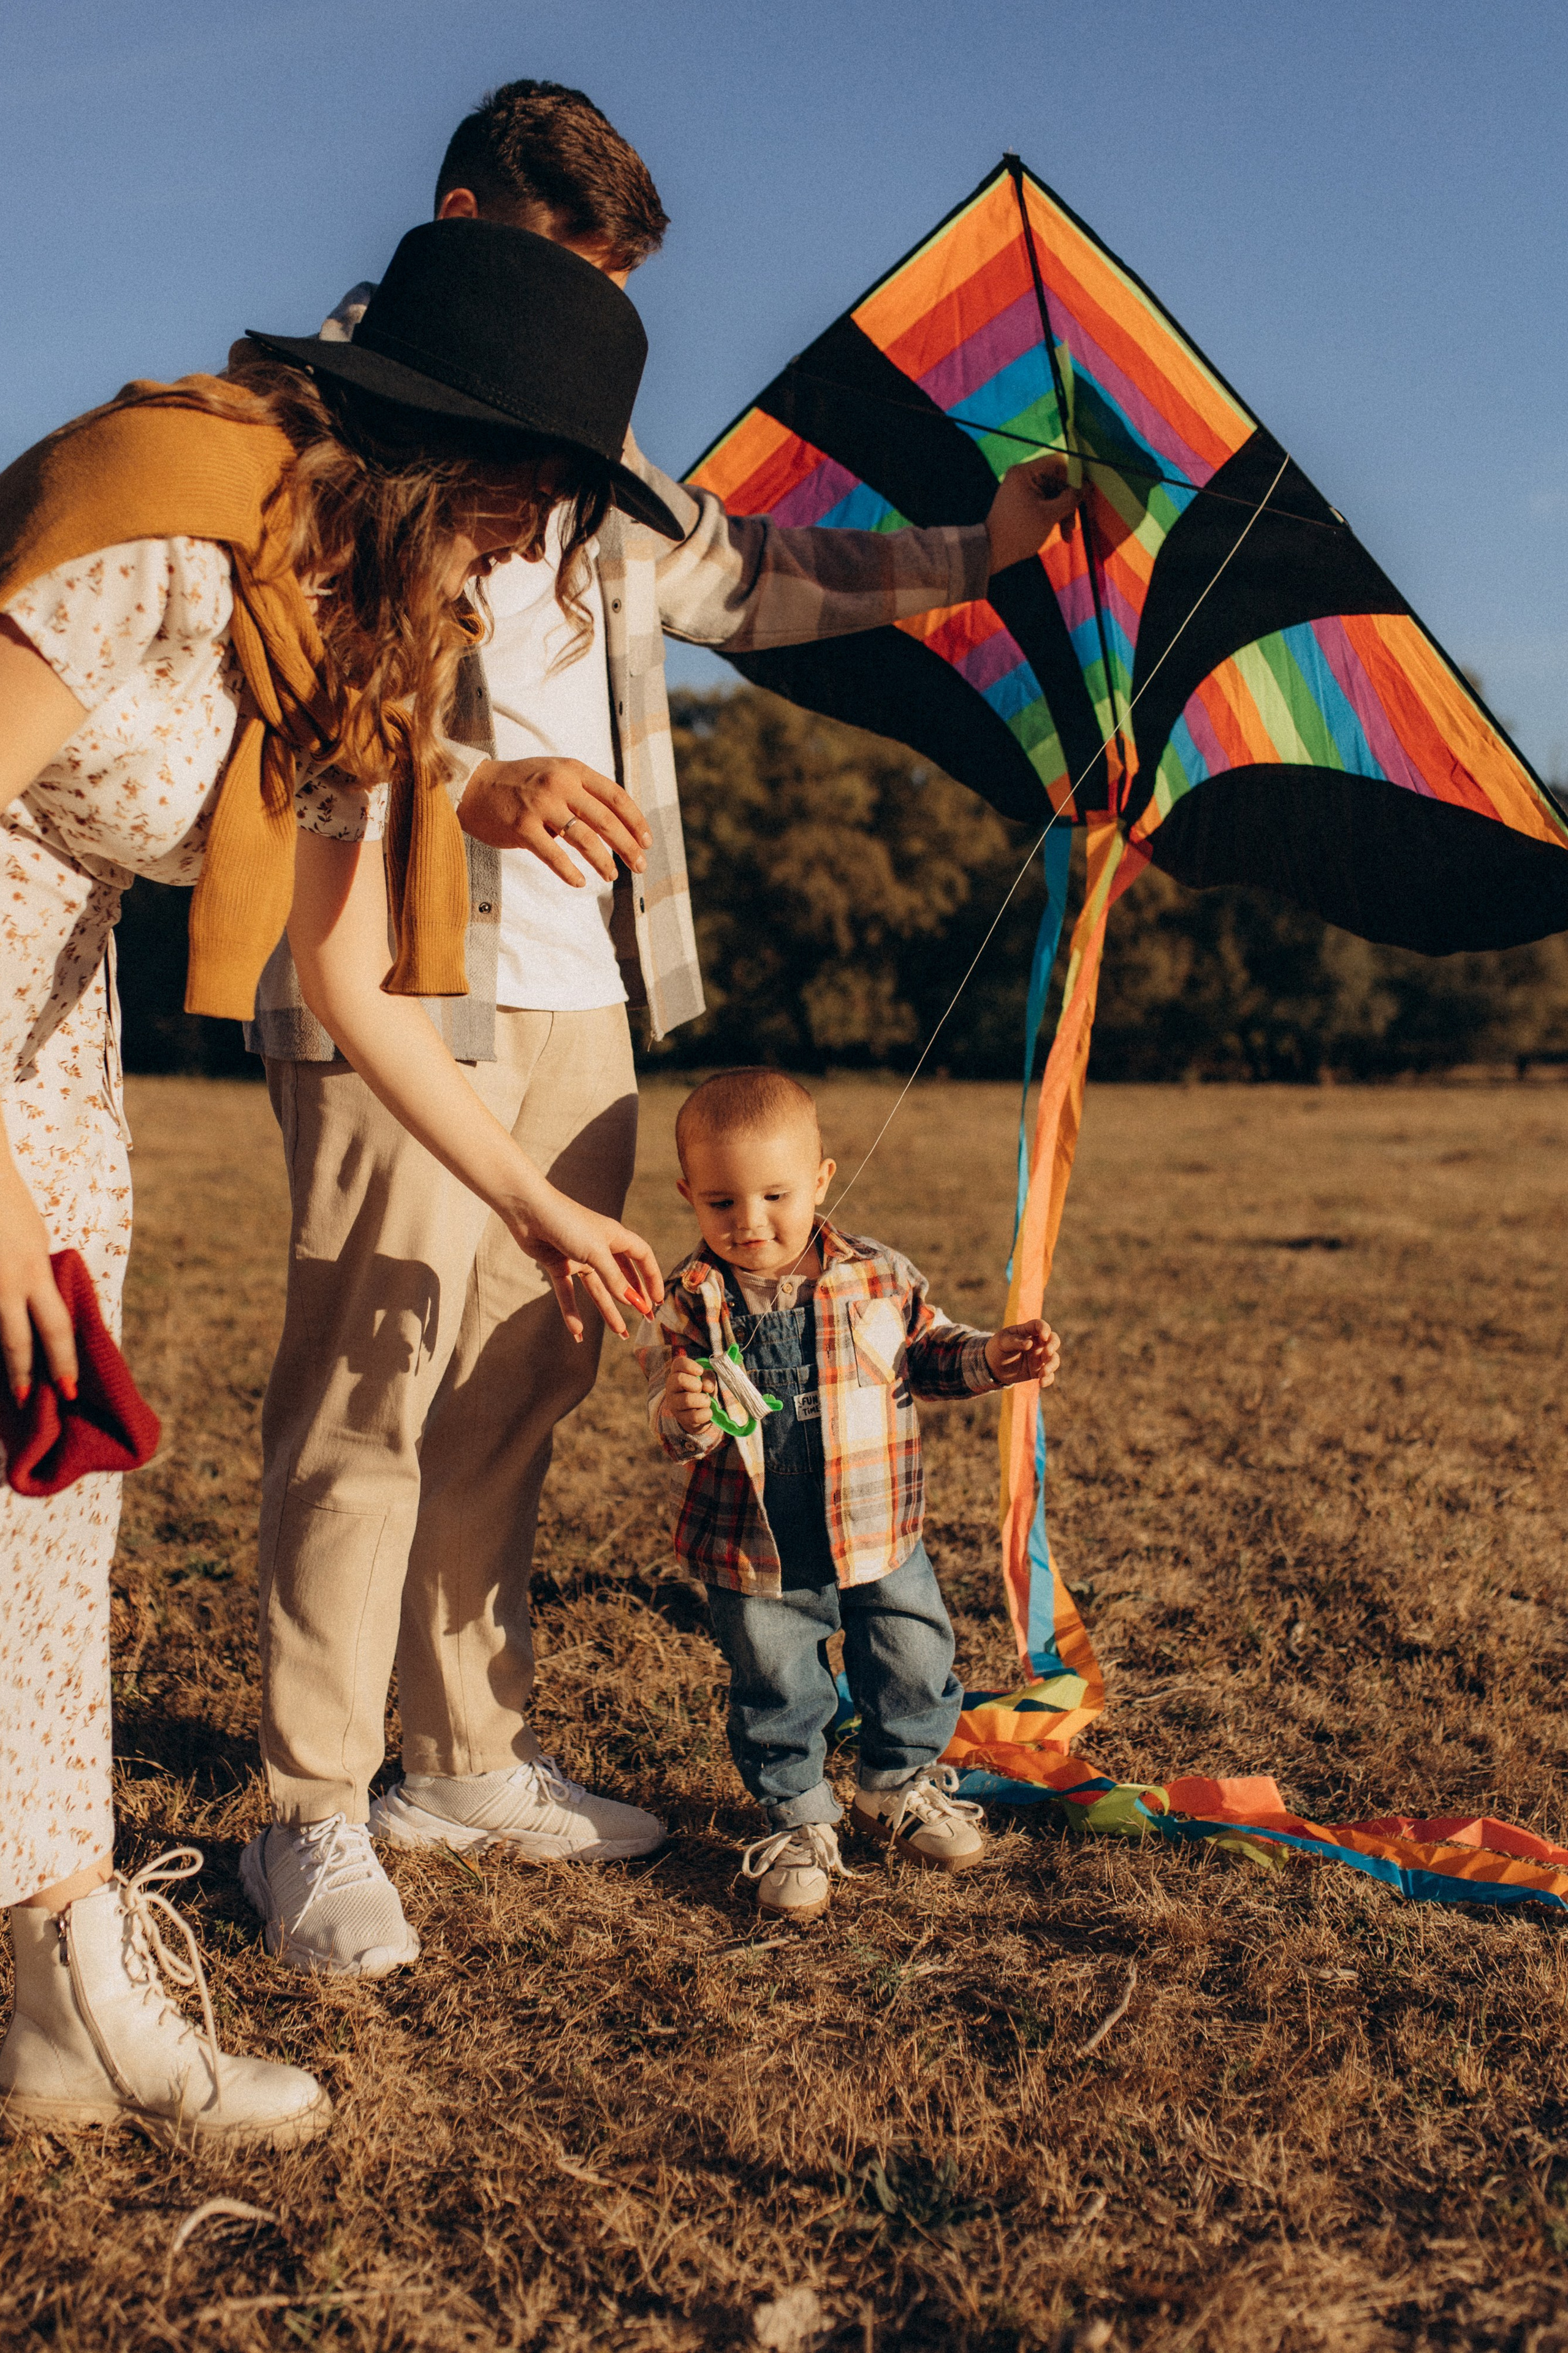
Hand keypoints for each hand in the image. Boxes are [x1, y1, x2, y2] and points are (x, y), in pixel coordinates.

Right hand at [0, 1162, 77, 1403]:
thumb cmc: (8, 1203)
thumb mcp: (34, 1238)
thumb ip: (35, 1272)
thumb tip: (36, 1300)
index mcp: (35, 1272)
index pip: (55, 1328)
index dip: (62, 1361)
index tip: (69, 1388)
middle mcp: (8, 1283)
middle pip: (18, 1341)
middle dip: (26, 1375)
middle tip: (32, 1401)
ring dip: (4, 1361)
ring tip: (11, 1386)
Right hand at [458, 756, 650, 887]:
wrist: (475, 787)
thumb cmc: (521, 785)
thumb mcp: (557, 775)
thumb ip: (585, 792)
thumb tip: (621, 825)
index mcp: (573, 770)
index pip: (615, 796)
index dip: (635, 821)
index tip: (647, 842)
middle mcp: (559, 784)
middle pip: (605, 819)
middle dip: (627, 846)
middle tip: (641, 866)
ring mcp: (540, 805)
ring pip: (583, 839)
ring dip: (603, 862)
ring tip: (611, 876)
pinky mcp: (521, 826)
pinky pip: (553, 855)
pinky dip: (569, 872)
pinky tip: (579, 883)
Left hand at [498, 1183, 662, 1344]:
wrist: (529, 1211)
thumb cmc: (567, 1223)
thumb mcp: (596, 1252)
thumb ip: (614, 1278)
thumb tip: (632, 1302)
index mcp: (615, 1237)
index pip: (642, 1257)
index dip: (652, 1277)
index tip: (658, 1300)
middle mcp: (599, 1248)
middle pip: (621, 1277)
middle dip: (634, 1298)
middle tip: (645, 1320)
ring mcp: (578, 1257)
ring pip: (597, 1289)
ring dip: (608, 1310)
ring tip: (620, 1333)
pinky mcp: (558, 1264)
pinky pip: (568, 1292)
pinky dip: (571, 1311)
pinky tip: (577, 1332)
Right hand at [664, 1352, 716, 1435]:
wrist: (699, 1413)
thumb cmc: (701, 1391)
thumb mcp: (706, 1380)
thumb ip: (709, 1377)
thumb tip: (707, 1387)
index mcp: (677, 1373)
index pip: (678, 1363)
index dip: (690, 1366)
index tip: (700, 1371)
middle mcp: (671, 1387)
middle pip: (679, 1379)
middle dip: (696, 1384)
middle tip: (700, 1389)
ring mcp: (674, 1403)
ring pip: (687, 1399)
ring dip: (703, 1400)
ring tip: (706, 1401)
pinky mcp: (680, 1418)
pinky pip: (694, 1416)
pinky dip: (706, 1413)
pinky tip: (707, 1411)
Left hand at [984, 1318, 1060, 1388]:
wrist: (993, 1367)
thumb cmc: (998, 1348)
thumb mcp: (1002, 1342)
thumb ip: (1014, 1341)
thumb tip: (1030, 1344)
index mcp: (1028, 1331)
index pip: (1040, 1325)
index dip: (1045, 1329)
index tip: (1043, 1336)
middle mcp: (1037, 1343)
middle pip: (1053, 1339)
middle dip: (1053, 1345)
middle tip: (1047, 1353)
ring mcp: (1039, 1357)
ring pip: (1054, 1358)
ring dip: (1051, 1365)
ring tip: (1042, 1373)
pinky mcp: (1038, 1370)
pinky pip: (1049, 1375)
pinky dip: (1048, 1379)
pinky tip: (1041, 1383)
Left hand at [985, 455, 1083, 575]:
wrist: (991, 552)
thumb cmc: (1019, 532)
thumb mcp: (1050, 515)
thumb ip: (1071, 498)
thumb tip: (1087, 485)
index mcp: (1025, 473)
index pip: (1058, 463)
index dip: (1074, 476)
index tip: (1083, 493)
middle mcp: (1022, 476)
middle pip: (1058, 481)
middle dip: (1069, 503)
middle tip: (1073, 525)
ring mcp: (1022, 489)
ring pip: (1053, 495)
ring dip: (1063, 514)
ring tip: (1067, 536)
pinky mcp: (1022, 502)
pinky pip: (1045, 503)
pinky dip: (1054, 516)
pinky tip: (1061, 534)